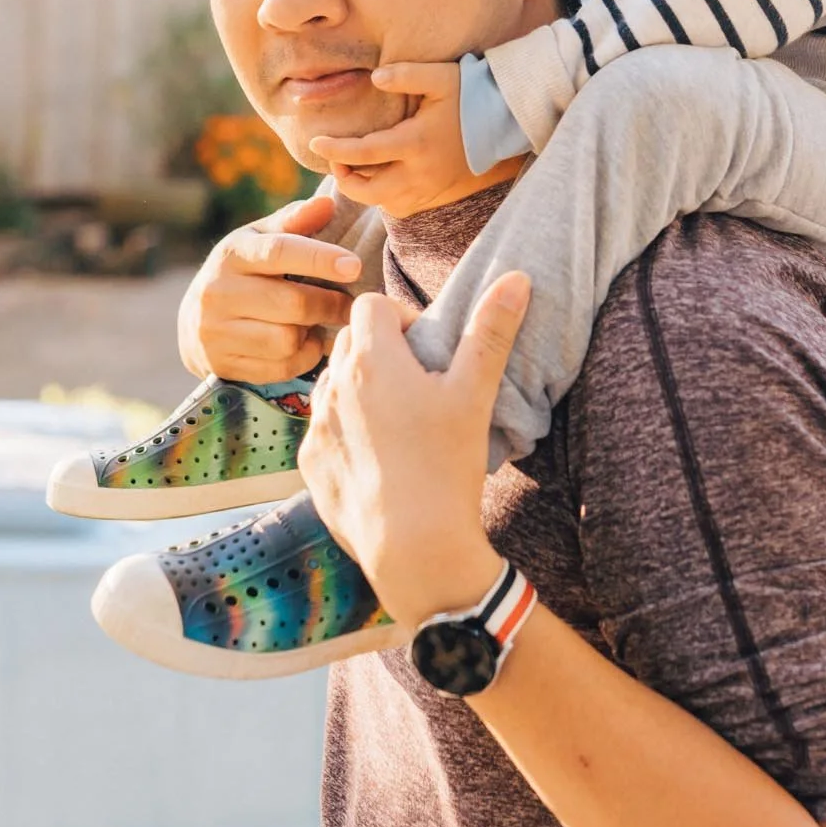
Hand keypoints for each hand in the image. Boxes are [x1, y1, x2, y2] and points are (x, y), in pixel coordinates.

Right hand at [177, 191, 362, 382]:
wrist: (194, 321)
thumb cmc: (243, 272)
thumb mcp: (261, 240)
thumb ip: (295, 222)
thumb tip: (328, 204)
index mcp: (232, 253)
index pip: (280, 252)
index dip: (320, 258)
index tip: (354, 265)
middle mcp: (218, 291)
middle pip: (292, 304)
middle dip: (329, 305)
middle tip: (347, 304)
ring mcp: (216, 331)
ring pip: (287, 340)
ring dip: (313, 334)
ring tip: (316, 323)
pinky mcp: (222, 364)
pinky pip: (280, 368)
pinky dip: (301, 358)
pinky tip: (301, 343)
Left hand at [299, 271, 530, 629]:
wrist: (413, 548)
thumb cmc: (447, 466)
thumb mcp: (475, 393)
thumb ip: (490, 331)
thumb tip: (516, 278)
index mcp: (372, 360)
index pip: (370, 304)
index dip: (399, 316)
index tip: (424, 347)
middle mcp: (333, 386)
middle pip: (348, 341)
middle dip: (378, 349)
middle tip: (417, 382)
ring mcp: (316, 426)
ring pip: (332, 384)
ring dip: (358, 389)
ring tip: (397, 421)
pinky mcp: (309, 464)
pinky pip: (323, 429)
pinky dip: (346, 431)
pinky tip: (379, 457)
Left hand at [308, 60, 473, 215]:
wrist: (508, 124)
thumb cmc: (473, 95)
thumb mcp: (441, 77)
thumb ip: (406, 74)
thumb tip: (374, 78)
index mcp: (415, 143)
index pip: (362, 154)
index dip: (334, 150)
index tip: (315, 143)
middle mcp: (420, 174)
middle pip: (366, 191)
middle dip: (344, 178)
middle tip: (337, 159)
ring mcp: (429, 190)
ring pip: (382, 202)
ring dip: (363, 188)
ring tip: (355, 166)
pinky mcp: (437, 197)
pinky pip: (400, 206)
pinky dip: (384, 195)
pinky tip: (383, 176)